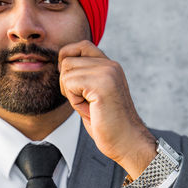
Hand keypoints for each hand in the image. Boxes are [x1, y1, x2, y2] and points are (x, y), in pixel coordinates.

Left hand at [58, 40, 156, 178]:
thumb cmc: (108, 124)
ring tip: (89, 106)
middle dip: (66, 83)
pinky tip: (90, 110)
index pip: (81, 45)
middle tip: (83, 101)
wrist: (127, 142)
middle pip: (67, 60)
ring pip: (66, 71)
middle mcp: (110, 65)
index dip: (68, 57)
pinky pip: (69, 84)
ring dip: (70, 93)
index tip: (69, 80)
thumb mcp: (93, 94)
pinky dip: (74, 101)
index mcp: (110, 66)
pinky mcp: (101, 84)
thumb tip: (61, 65)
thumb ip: (83, 77)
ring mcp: (107, 72)